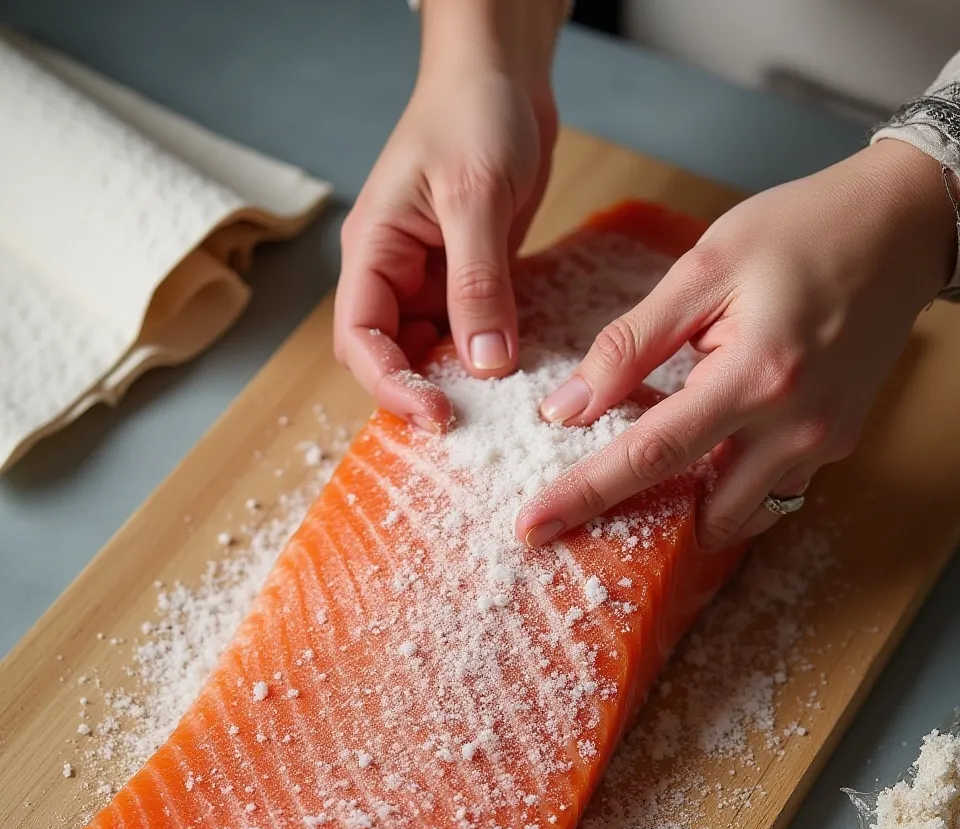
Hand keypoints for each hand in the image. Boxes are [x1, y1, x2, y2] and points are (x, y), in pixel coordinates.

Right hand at [334, 0, 561, 430]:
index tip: (437, 414)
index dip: (391, 385)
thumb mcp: (475, 196)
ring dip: (460, 382)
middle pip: (392, 358)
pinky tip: (518, 375)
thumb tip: (486, 363)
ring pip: (434, 353)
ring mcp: (431, 281)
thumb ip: (478, 282)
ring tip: (499, 410)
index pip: (361, 339)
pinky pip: (471, 334)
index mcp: (373, 253)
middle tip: (474, 425)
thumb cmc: (472, 112)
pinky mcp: (468, 281)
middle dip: (423, 393)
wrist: (503, 74)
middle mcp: (394, 275)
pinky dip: (489, 358)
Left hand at [516, 140, 956, 548]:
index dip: (583, 495)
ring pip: (740, 514)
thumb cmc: (803, 231)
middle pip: (697, 510)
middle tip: (593, 495)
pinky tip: (711, 446)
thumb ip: (631, 344)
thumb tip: (567, 409)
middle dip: (642, 513)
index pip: (648, 455)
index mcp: (755, 376)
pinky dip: (731, 485)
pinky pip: (772, 492)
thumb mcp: (704, 269)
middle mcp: (796, 427)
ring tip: (661, 458)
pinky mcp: (838, 446)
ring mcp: (824, 444)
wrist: (902, 226)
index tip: (532, 528)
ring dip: (693, 502)